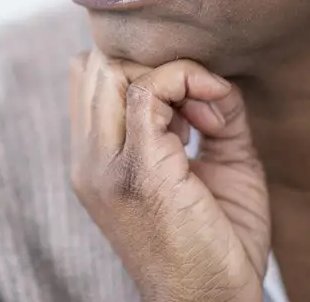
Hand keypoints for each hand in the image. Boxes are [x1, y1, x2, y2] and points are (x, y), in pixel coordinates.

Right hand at [69, 49, 269, 301]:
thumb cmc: (220, 244)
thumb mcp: (216, 165)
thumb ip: (211, 113)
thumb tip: (212, 77)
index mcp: (96, 160)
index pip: (92, 78)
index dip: (144, 71)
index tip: (196, 107)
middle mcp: (89, 161)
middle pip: (95, 66)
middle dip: (154, 66)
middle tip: (202, 107)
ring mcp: (105, 168)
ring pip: (110, 70)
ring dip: (168, 73)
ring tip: (206, 117)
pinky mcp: (137, 173)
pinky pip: (147, 91)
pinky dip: (186, 82)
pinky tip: (214, 120)